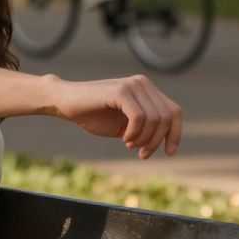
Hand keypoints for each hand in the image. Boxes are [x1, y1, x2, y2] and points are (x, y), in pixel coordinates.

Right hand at [51, 75, 182, 158]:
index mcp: (146, 90)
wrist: (63, 102)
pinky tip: (124, 138)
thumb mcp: (124, 124)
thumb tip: (165, 141)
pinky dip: (135, 132)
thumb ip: (145, 127)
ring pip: (155, 118)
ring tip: (129, 145)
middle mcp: (143, 84)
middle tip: (141, 154)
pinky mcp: (121, 91)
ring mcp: (133, 85)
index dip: (175, 133)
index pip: (174, 112)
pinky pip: (140, 117)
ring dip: (144, 139)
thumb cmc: (91, 114)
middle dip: (157, 140)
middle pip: (167, 117)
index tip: (169, 152)